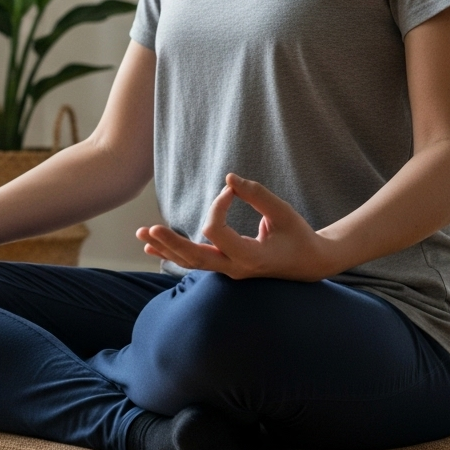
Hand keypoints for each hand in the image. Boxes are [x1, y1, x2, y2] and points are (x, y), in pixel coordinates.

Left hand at [135, 173, 339, 280]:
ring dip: (165, 247)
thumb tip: (229, 177)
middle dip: (171, 242)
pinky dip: (173, 253)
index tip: (230, 191)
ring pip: (190, 262)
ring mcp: (228, 271)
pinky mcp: (224, 267)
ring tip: (141, 233)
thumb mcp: (282, 213)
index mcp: (251, 257)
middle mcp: (235, 268)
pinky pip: (194, 262)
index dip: (217, 206)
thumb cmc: (298, 236)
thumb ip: (257, 194)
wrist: (308, 264)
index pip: (217, 231)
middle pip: (195, 257)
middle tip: (150, 228)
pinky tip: (152, 247)